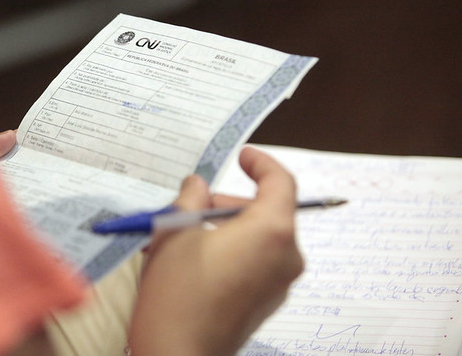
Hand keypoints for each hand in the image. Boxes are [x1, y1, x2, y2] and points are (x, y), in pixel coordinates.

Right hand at [129, 146, 303, 355]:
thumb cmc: (177, 293)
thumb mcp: (175, 231)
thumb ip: (191, 198)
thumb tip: (197, 185)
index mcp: (272, 231)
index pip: (281, 182)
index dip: (262, 163)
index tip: (243, 157)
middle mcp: (287, 257)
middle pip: (267, 212)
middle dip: (229, 202)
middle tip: (192, 206)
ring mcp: (280, 284)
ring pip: (260, 238)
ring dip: (227, 229)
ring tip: (184, 236)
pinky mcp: (267, 304)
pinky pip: (257, 263)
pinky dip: (232, 252)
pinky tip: (195, 260)